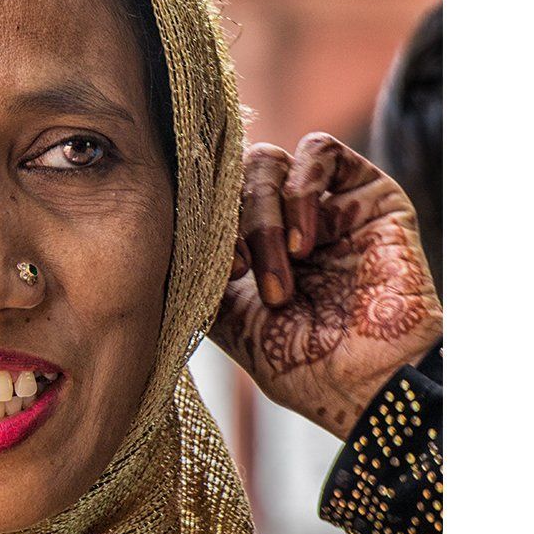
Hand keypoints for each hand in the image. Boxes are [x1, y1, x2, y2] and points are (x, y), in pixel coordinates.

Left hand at [208, 132, 442, 439]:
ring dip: (265, 213)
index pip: (209, 200)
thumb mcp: (225, 316)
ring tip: (285, 265)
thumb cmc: (298, 362)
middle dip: (234, 223)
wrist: (363, 384)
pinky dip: (300, 188)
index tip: (221, 274)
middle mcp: (284, 219)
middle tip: (244, 272)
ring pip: (268, 161)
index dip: (203, 224)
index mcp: (248, 245)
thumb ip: (197, 269)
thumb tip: (164, 233)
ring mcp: (324, 203)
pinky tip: (303, 241)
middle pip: (233, 178)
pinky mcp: (369, 192)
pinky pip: (320, 149)